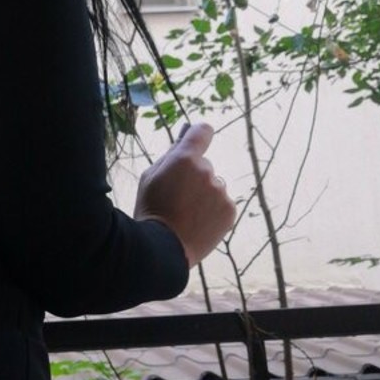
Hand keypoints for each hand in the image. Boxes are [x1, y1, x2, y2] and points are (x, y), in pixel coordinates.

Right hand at [134, 122, 236, 268]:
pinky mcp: (230, 210)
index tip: (197, 140)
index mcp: (184, 159)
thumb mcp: (149, 178)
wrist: (163, 248)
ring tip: (186, 215)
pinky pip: (222, 203)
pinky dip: (212, 211)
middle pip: (203, 166)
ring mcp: (221, 191)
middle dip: (193, 176)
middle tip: (177, 198)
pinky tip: (197, 223)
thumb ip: (169, 157)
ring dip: (203, 195)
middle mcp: (207, 171)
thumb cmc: (151, 210)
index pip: (202, 131)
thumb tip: (183, 139)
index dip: (198, 135)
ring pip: (213, 186)